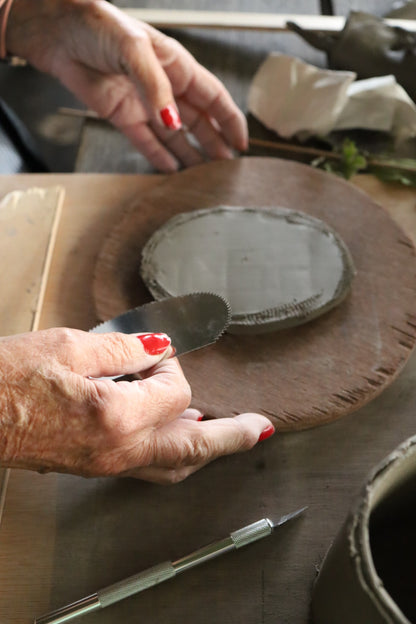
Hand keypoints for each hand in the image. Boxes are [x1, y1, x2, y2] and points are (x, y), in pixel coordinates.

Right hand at [0, 328, 272, 482]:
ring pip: (174, 464)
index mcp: (115, 416)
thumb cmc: (5, 380)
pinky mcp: (94, 465)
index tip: (160, 349)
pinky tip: (177, 435)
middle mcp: (118, 449)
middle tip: (261, 427)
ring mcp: (107, 463)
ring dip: (206, 447)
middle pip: (194, 447)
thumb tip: (161, 346)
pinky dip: (173, 452)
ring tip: (230, 433)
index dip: (173, 364)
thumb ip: (125, 348)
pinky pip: (148, 466)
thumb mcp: (69, 347)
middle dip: (233, 435)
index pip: (176, 391)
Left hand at [7, 0, 247, 171]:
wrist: (58, 32)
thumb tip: (174, 124)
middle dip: (214, 144)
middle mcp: (165, 87)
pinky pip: (146, 143)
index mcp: (177, 66)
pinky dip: (159, 157)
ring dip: (191, 155)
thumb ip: (156, 89)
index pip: (214, 97)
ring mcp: (144, 104)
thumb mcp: (134, 50)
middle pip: (199, 122)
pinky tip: (172, 171)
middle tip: (227, 169)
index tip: (242, 144)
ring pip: (175, 136)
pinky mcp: (122, 117)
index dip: (230, 121)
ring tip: (205, 176)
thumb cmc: (98, 25)